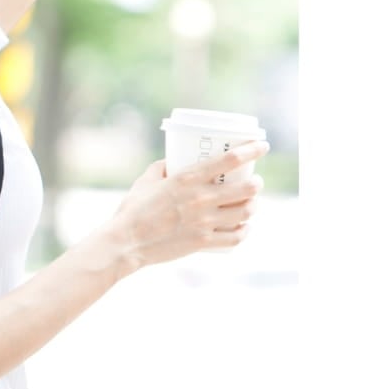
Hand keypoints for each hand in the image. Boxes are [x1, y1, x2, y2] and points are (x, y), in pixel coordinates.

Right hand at [96, 140, 264, 271]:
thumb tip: (172, 161)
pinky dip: (244, 231)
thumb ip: (162, 167)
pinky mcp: (204, 242)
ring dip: (253, 206)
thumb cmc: (133, 209)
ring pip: (246, 212)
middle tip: (256, 182)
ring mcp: (204, 221)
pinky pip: (236, 237)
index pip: (230, 159)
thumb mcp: (147, 180)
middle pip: (247, 188)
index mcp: (188, 178)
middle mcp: (201, 198)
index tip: (262, 145)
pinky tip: (243, 227)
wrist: (125, 243)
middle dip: (257, 184)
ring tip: (252, 203)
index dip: (252, 150)